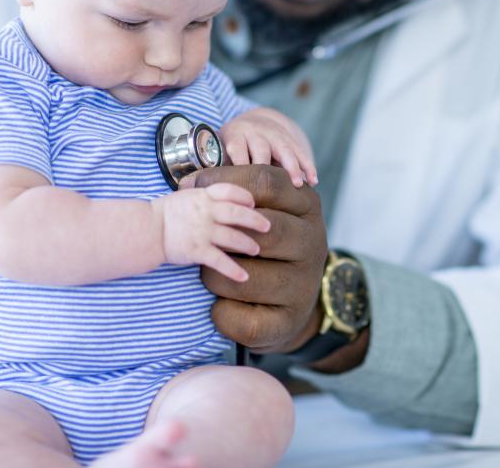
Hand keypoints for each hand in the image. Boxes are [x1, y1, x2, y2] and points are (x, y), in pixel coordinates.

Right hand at [153, 183, 270, 282]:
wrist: (147, 230)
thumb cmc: (166, 213)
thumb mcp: (186, 196)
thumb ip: (207, 196)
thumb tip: (228, 198)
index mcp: (203, 196)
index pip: (230, 190)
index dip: (245, 196)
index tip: (253, 203)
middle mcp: (205, 212)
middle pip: (237, 213)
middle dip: (255, 220)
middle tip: (268, 227)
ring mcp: (202, 231)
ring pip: (232, 237)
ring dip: (248, 244)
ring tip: (256, 250)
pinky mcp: (196, 251)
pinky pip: (219, 261)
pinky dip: (233, 270)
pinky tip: (244, 277)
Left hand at [182, 165, 327, 353]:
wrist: (285, 301)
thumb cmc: (261, 243)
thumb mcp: (261, 207)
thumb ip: (234, 191)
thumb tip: (187, 183)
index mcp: (306, 205)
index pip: (266, 180)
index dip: (223, 180)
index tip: (193, 188)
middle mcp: (313, 241)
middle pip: (260, 230)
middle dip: (222, 236)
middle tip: (205, 241)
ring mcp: (305, 283)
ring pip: (247, 278)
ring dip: (214, 277)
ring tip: (207, 274)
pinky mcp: (290, 320)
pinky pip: (245, 320)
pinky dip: (221, 313)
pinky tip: (218, 306)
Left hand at [221, 107, 317, 187]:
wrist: (252, 122)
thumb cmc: (232, 146)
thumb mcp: (221, 149)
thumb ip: (218, 167)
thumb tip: (211, 190)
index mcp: (236, 134)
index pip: (237, 147)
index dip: (241, 163)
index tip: (243, 184)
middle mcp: (256, 131)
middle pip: (262, 148)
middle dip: (267, 167)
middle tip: (270, 187)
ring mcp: (275, 134)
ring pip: (285, 149)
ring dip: (292, 167)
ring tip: (298, 184)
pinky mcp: (290, 138)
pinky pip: (300, 151)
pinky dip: (307, 165)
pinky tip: (313, 180)